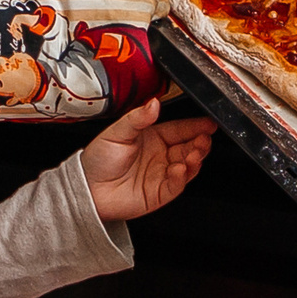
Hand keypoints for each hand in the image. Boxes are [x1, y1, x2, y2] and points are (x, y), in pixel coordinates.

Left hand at [81, 99, 214, 222]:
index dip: (196, 126)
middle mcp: (161, 155)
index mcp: (154, 137)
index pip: (181, 129)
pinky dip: (182, 177)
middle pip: (189, 147)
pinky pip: (176, 185)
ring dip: (195, 159)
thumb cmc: (99, 160)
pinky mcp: (160, 193)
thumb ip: (137, 118)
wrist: (87, 188)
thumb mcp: (117, 132)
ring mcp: (162, 174)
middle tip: (204, 138)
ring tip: (196, 152)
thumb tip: (154, 103)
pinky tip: (181, 168)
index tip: (208, 123)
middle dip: (200, 143)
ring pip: (187, 166)